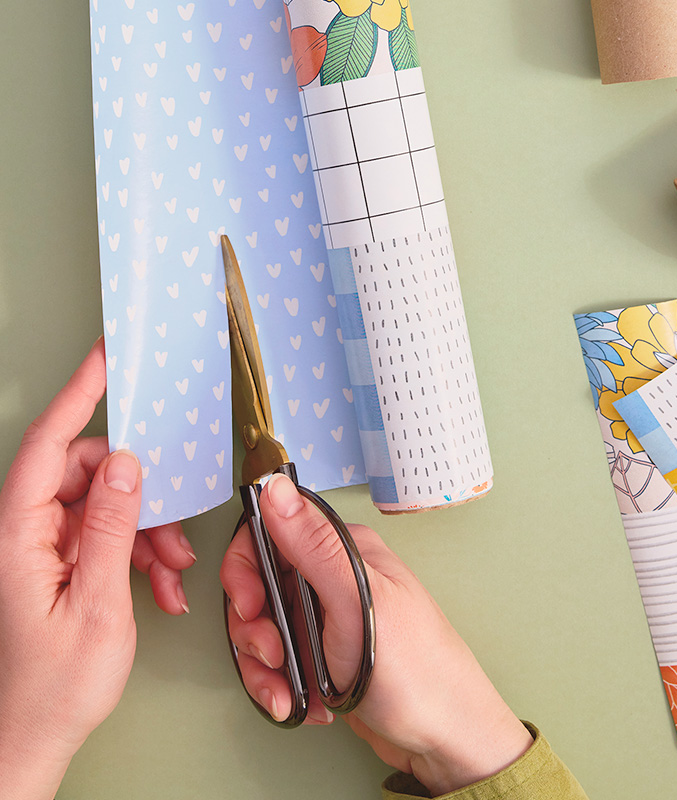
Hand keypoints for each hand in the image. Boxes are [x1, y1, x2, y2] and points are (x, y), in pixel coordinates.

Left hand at [0, 339, 193, 798]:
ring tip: (168, 569)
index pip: (46, 447)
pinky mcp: (59, 561)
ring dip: (144, 531)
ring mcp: (41, 547)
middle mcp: (24, 534)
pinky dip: (137, 551)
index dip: (77, 396)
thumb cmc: (53, 687)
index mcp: (17, 538)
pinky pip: (104, 533)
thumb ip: (109, 527)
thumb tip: (124, 464)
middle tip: (171, 526)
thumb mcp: (97, 604)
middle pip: (83, 474)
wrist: (31, 740)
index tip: (104, 360)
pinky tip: (158, 583)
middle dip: (135, 494)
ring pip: (102, 504)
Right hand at [221, 473, 531, 794]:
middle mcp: (332, 578)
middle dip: (253, 627)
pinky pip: (276, 660)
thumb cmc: (417, 670)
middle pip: (258, 585)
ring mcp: (325, 616)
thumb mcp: (357, 603)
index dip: (246, 566)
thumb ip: (313, 545)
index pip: (272, 532)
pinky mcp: (321, 652)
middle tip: (273, 654)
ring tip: (288, 689)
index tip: (248, 603)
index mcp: (343, 551)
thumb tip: (276, 488)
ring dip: (263, 666)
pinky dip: (278, 685)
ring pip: (262, 627)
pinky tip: (303, 701)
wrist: (443, 738)